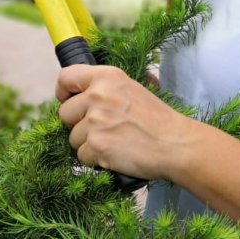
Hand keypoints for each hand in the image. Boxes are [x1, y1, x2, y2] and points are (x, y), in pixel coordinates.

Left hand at [55, 64, 188, 181]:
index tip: (68, 101)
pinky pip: (82, 156)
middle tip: (101, 130)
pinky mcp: (97, 146)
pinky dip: (95, 160)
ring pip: (73, 138)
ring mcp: (96, 121)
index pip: (66, 77)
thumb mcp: (131, 89)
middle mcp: (98, 95)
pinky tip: (115, 155)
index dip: (63, 92)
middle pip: (65, 113)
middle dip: (77, 125)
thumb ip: (104, 90)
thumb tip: (78, 97)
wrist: (176, 144)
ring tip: (114, 142)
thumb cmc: (157, 119)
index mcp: (106, 77)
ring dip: (88, 144)